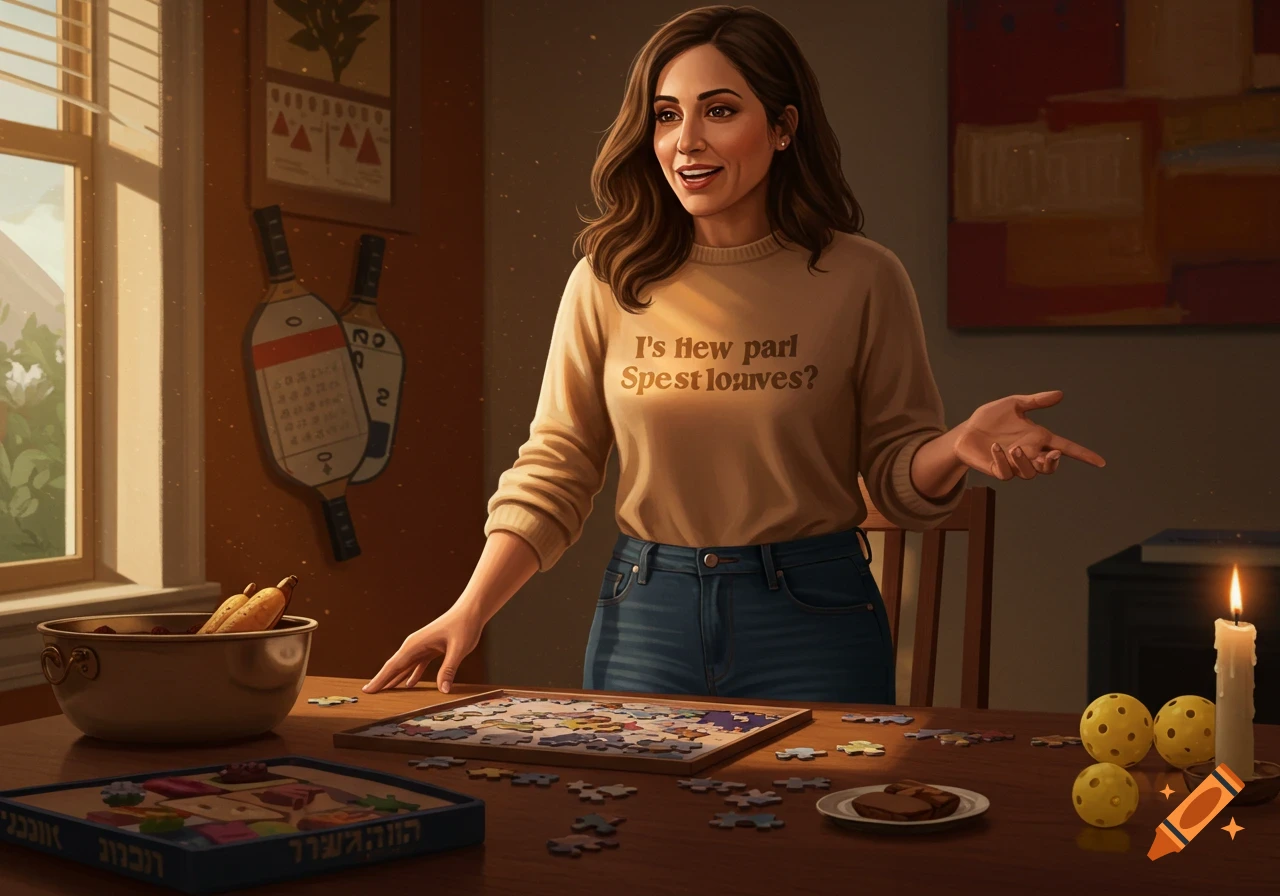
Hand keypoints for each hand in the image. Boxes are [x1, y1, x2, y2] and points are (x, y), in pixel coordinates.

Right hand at [362, 606, 483, 694]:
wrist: (470, 611)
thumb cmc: (463, 626)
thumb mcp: (458, 649)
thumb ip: (448, 669)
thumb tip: (443, 690)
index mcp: (415, 645)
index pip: (393, 666)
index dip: (379, 680)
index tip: (366, 691)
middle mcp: (414, 645)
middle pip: (394, 667)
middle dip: (381, 681)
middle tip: (369, 696)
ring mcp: (421, 647)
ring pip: (404, 666)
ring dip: (394, 679)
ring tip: (384, 693)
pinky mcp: (430, 649)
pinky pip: (416, 665)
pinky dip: (411, 675)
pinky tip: (409, 685)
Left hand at [953, 390, 1104, 480]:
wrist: (965, 431)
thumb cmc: (990, 419)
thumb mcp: (1013, 405)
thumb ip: (1036, 401)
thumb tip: (1060, 394)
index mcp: (1038, 438)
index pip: (1066, 448)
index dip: (1083, 455)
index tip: (1100, 462)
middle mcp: (1029, 453)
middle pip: (1050, 467)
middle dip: (1053, 463)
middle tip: (1052, 453)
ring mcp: (1013, 464)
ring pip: (1029, 473)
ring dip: (1025, 462)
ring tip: (1015, 448)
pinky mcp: (997, 469)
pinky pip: (1005, 472)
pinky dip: (1002, 461)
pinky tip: (994, 448)